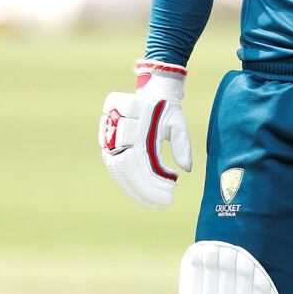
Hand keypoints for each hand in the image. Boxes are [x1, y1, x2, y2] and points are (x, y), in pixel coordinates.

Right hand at [99, 60, 191, 208]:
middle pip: (126, 167)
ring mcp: (108, 136)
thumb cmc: (167, 110)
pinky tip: (143, 194)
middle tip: (166, 201)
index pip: (140, 159)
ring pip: (117, 170)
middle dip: (145, 189)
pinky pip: (113, 167)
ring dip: (135, 189)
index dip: (153, 179)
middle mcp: (119, 129)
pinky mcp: (105, 143)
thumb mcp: (178, 123)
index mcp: (137, 124)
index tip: (172, 191)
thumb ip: (182, 144)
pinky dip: (127, 182)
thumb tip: (187, 169)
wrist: (150, 92)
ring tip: (155, 201)